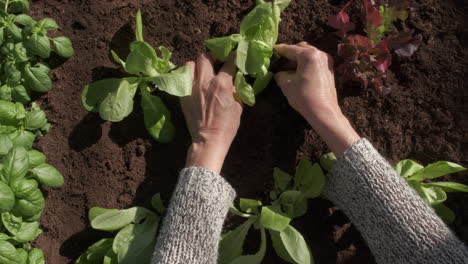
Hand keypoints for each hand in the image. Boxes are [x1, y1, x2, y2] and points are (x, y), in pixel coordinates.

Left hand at [181, 53, 241, 172]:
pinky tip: (194, 83)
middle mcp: (205, 82)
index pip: (229, 62)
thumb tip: (234, 79)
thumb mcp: (238, 106)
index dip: (233, 57)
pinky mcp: (183, 95)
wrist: (208, 139)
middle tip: (216, 63)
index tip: (234, 56)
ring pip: (190, 64)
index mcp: (222, 84)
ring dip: (197, 66)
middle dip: (212, 57)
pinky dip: (189, 77)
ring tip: (202, 72)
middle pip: (205, 57)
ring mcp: (191, 87)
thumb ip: (235, 89)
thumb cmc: (227, 125)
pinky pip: (182, 78)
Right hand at [274, 42, 359, 154]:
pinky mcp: (329, 69)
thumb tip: (278, 72)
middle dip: (289, 54)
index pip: (290, 49)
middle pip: (300, 49)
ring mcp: (326, 61)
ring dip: (297, 59)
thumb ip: (280, 74)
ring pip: (308, 55)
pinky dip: (305, 64)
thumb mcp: (286, 84)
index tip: (270, 51)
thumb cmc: (304, 96)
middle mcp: (320, 54)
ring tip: (286, 68)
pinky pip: (314, 61)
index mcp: (309, 55)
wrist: (323, 112)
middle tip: (278, 60)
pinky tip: (297, 73)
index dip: (278, 50)